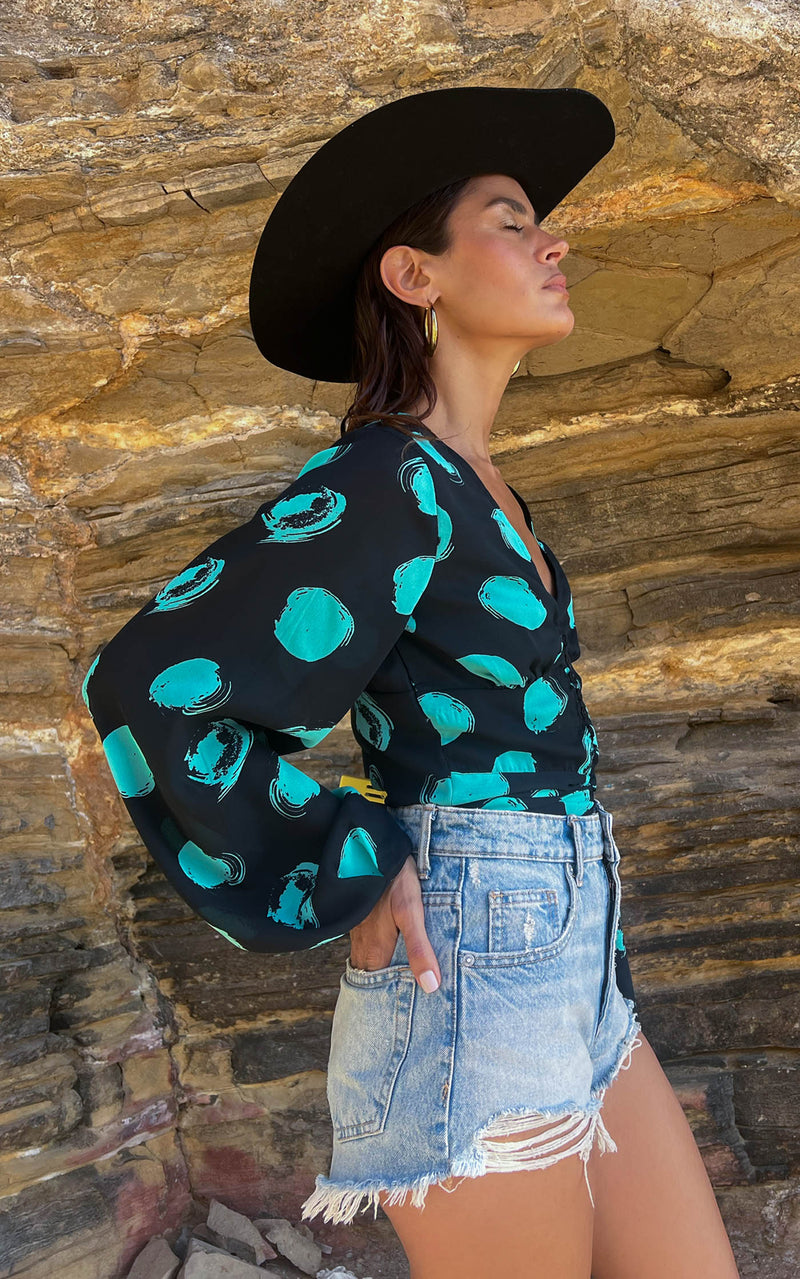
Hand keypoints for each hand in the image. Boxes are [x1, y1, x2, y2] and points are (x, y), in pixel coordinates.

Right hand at [349, 855, 440, 992]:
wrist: (371, 846)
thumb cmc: (394, 879)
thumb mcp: (411, 911)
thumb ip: (419, 948)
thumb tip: (431, 987)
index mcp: (375, 949)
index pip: (378, 989)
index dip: (390, 1002)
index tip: (404, 1016)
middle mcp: (363, 944)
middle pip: (373, 977)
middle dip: (386, 990)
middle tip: (406, 1003)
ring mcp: (359, 930)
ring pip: (369, 960)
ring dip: (383, 971)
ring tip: (403, 981)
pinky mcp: (362, 916)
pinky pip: (368, 944)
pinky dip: (380, 953)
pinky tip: (393, 949)